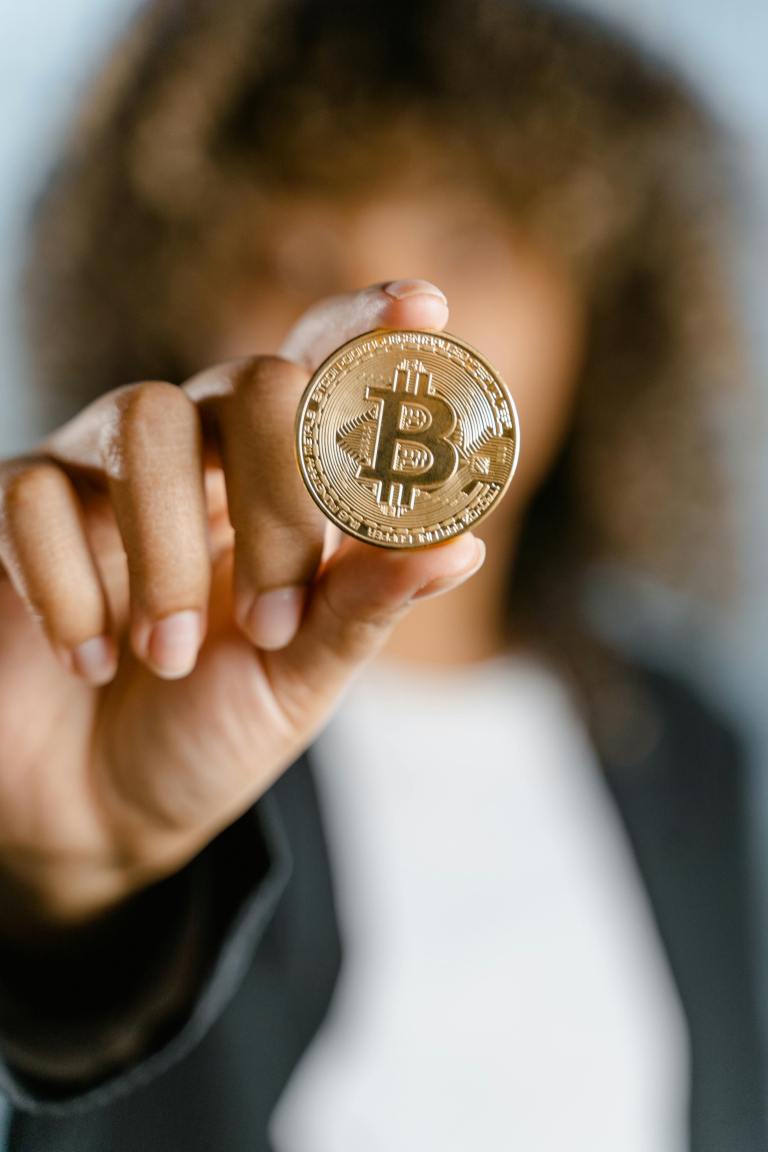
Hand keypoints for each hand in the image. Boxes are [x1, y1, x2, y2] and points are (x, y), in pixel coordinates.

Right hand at [0, 282, 483, 932]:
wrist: (100, 809)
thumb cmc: (212, 727)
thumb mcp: (302, 677)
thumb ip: (366, 607)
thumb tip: (464, 543)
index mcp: (278, 485)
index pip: (324, 373)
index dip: (368, 329)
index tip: (424, 308)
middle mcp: (198, 457)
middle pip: (252, 384)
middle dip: (279, 502)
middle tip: (274, 618)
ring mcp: (100, 475)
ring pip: (145, 421)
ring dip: (170, 555)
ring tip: (168, 657)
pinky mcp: (11, 511)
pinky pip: (32, 496)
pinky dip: (68, 585)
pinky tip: (90, 660)